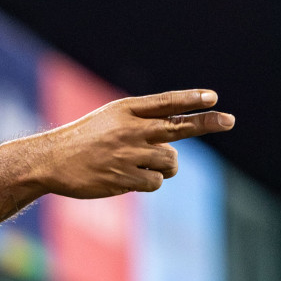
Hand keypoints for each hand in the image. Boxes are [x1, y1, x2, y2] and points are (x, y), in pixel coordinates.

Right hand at [31, 89, 233, 197]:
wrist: (50, 161)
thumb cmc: (83, 140)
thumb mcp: (109, 119)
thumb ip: (142, 122)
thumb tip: (178, 140)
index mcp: (126, 111)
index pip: (165, 103)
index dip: (190, 100)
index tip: (213, 98)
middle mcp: (130, 130)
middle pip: (178, 126)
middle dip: (208, 123)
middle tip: (230, 121)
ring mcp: (128, 155)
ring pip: (170, 161)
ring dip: (165, 165)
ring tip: (141, 164)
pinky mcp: (123, 178)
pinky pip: (155, 182)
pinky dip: (149, 181)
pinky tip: (128, 178)